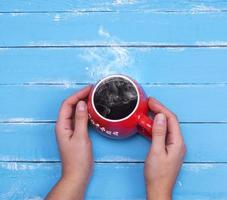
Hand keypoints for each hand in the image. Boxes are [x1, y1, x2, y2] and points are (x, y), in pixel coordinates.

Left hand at [46, 85, 92, 199]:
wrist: (78, 173)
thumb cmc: (77, 158)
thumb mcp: (80, 137)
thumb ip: (80, 120)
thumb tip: (81, 103)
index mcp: (62, 125)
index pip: (68, 104)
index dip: (77, 94)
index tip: (89, 89)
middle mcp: (64, 125)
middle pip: (71, 106)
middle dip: (80, 96)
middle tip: (93, 91)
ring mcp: (70, 129)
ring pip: (75, 112)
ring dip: (83, 103)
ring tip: (93, 97)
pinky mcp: (76, 133)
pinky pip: (79, 118)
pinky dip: (85, 112)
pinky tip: (92, 110)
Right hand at [144, 97, 185, 199]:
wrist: (158, 188)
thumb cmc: (157, 173)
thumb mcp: (156, 151)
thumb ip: (158, 133)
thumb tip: (160, 116)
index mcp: (177, 142)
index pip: (171, 119)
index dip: (161, 108)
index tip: (151, 101)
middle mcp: (177, 142)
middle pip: (170, 121)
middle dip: (159, 110)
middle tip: (148, 103)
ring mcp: (173, 145)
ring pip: (166, 126)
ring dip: (157, 118)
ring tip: (147, 110)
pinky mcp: (167, 148)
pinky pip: (162, 133)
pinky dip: (155, 127)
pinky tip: (148, 124)